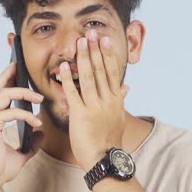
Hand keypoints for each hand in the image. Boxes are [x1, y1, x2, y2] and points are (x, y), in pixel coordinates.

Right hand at [0, 61, 45, 186]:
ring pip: (3, 94)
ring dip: (23, 92)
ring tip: (39, 96)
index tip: (17, 74)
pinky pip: (10, 112)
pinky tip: (36, 121)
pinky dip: (25, 114)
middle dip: (7, 75)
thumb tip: (41, 134)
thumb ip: (31, 144)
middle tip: (18, 66)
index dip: (5, 83)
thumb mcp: (21, 154)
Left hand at [57, 28, 130, 169]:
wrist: (103, 159)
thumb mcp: (119, 118)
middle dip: (95, 50)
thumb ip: (121, 100)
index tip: (104, 39)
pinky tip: (64, 67)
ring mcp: (94, 107)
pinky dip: (68, 79)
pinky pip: (73, 93)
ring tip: (79, 42)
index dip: (107, 54)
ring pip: (89, 77)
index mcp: (116, 99)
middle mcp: (107, 100)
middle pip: (101, 70)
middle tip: (90, 32)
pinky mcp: (81, 115)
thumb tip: (127, 87)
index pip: (112, 71)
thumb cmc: (109, 140)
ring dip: (84, 58)